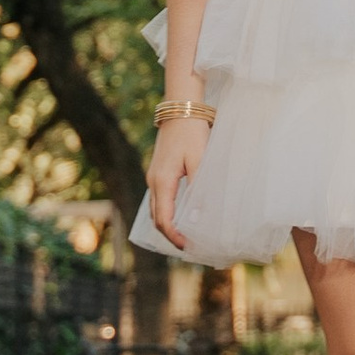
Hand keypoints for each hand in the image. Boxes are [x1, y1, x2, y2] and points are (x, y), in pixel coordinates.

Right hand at [146, 110, 208, 251]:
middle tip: (189, 246)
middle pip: (157, 218)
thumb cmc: (192, 132)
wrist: (181, 108)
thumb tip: (200, 217)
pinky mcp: (159, 171)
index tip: (188, 246)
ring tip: (187, 234)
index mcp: (162, 181)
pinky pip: (160, 199)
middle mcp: (154, 182)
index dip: (175, 237)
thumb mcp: (200, 160)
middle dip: (170, 235)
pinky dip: (168, 212)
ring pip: (157, 209)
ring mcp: (154, 176)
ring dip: (168, 225)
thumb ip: (199, 189)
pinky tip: (183, 214)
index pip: (164, 219)